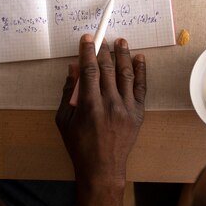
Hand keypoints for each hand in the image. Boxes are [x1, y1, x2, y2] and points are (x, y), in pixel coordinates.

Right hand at [56, 35, 145, 184]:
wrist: (102, 168)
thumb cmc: (79, 145)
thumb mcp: (65, 120)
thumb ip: (69, 92)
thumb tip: (74, 68)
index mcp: (90, 106)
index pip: (89, 71)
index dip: (88, 52)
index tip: (87, 39)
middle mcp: (110, 104)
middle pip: (108, 69)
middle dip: (103, 50)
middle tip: (101, 37)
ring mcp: (127, 108)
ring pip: (125, 74)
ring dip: (123, 55)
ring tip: (120, 41)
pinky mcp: (138, 113)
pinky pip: (140, 87)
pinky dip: (140, 71)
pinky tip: (139, 58)